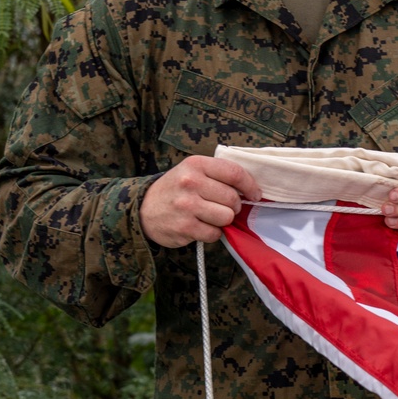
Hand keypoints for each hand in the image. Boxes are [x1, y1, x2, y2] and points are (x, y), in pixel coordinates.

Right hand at [140, 155, 260, 248]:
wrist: (143, 208)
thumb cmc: (175, 189)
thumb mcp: (192, 171)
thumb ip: (217, 175)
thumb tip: (249, 190)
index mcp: (196, 164)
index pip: (234, 173)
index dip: (250, 185)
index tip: (255, 194)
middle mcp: (191, 183)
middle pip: (232, 198)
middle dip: (234, 206)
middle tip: (225, 207)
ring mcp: (187, 206)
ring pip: (226, 217)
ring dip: (223, 220)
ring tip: (211, 216)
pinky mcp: (184, 227)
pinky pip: (214, 233)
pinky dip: (212, 233)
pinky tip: (201, 226)